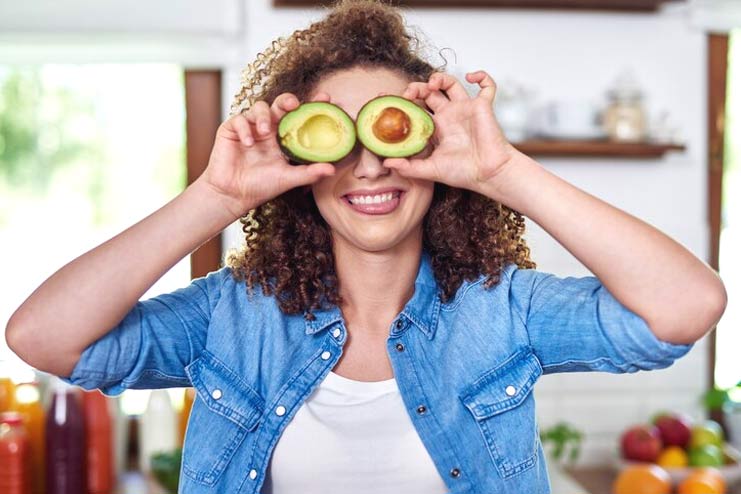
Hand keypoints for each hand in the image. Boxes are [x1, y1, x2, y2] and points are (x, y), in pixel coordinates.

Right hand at [197, 92, 335, 216]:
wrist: (232, 195)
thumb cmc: (261, 186)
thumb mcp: (288, 179)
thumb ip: (309, 173)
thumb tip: (332, 169)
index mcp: (283, 138)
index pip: (299, 117)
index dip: (311, 106)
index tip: (326, 98)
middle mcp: (269, 129)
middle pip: (280, 105)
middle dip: (287, 100)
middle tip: (293, 104)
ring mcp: (250, 127)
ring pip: (260, 107)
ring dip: (264, 117)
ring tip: (265, 132)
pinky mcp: (231, 129)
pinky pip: (239, 119)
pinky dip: (244, 129)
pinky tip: (248, 143)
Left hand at [383, 71, 517, 195]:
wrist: (488, 174)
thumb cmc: (463, 173)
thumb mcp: (431, 170)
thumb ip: (409, 167)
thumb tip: (387, 163)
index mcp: (436, 128)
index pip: (415, 108)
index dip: (402, 101)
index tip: (387, 98)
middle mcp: (449, 116)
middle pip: (429, 93)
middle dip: (417, 88)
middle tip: (409, 94)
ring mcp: (465, 109)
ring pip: (451, 83)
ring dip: (440, 77)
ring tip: (432, 84)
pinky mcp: (483, 106)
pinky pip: (487, 86)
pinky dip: (482, 76)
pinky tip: (471, 77)